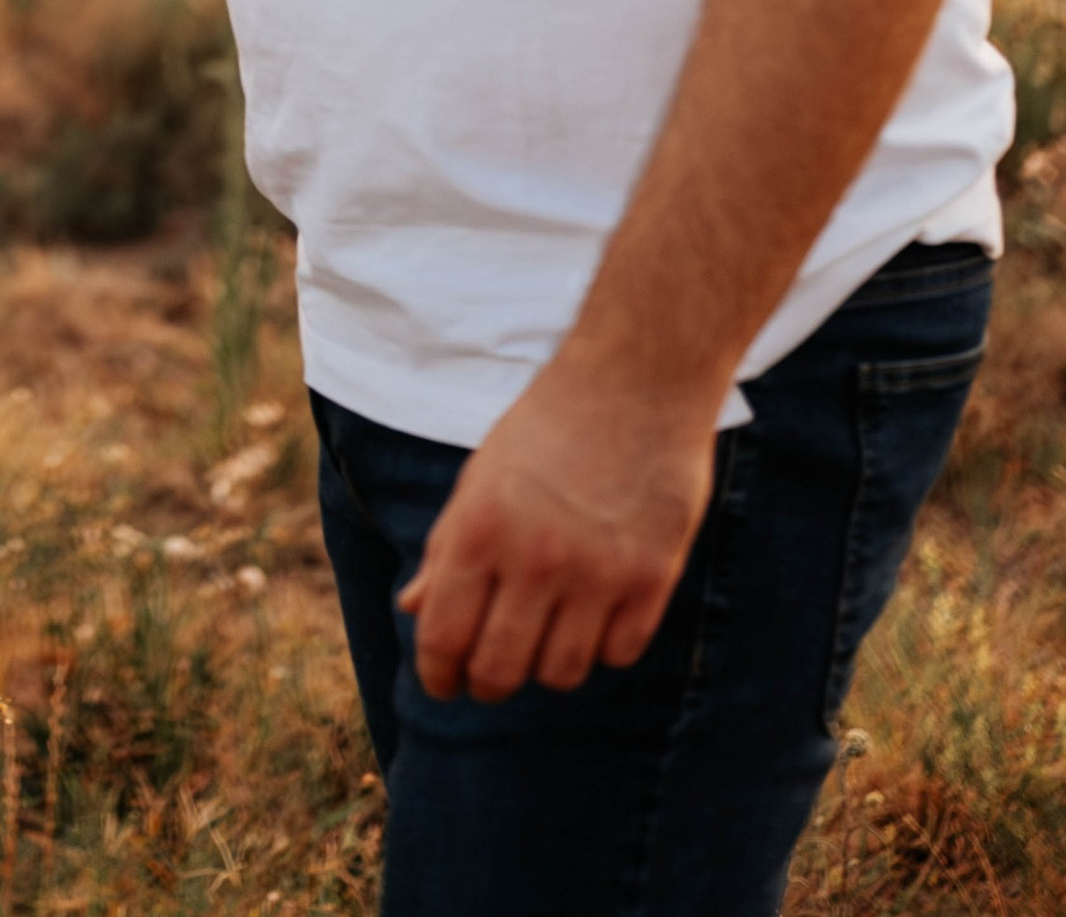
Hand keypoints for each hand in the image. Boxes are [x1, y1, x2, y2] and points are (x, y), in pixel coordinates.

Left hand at [398, 350, 715, 701]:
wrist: (637, 380)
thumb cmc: (548, 427)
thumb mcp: (481, 477)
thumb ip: (446, 548)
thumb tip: (413, 610)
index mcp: (480, 526)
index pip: (444, 636)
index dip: (437, 674)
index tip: (443, 684)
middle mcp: (535, 556)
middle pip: (499, 671)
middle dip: (486, 683)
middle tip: (490, 674)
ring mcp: (597, 571)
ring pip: (560, 674)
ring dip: (546, 665)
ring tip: (546, 632)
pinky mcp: (652, 577)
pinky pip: (618, 654)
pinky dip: (603, 645)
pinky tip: (596, 612)